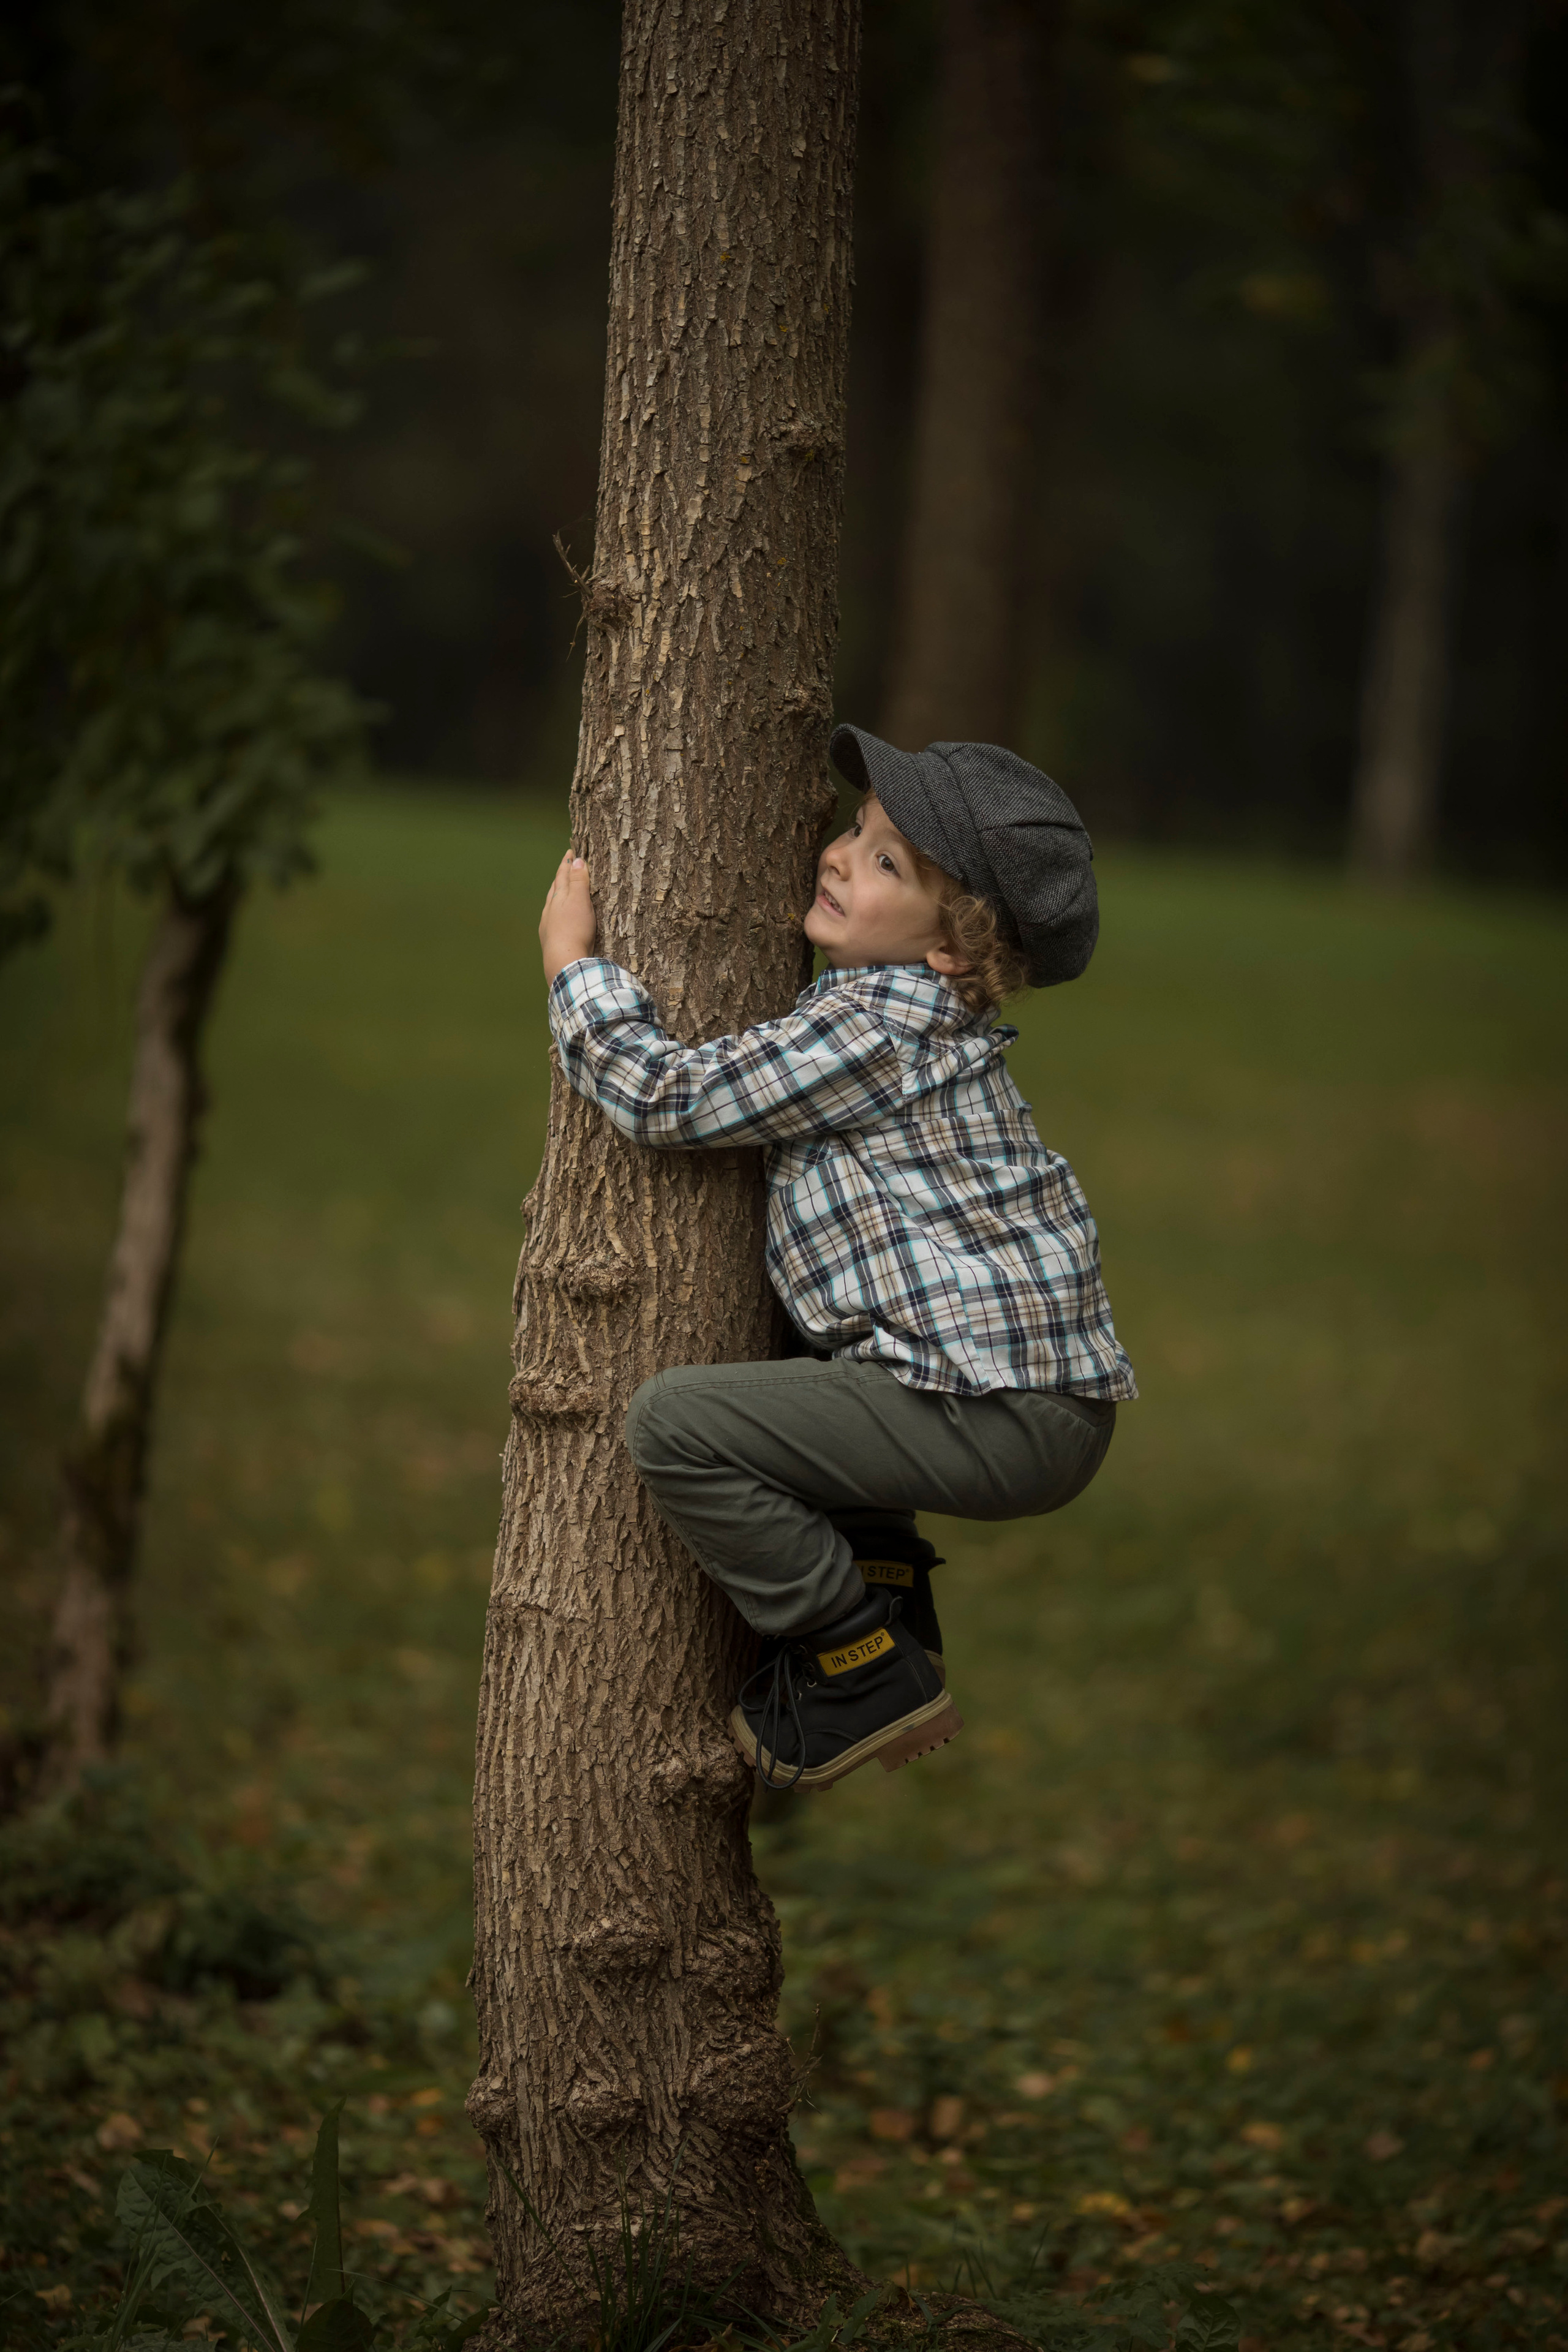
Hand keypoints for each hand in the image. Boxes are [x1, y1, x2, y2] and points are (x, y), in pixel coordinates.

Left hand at [540, 850, 597, 983]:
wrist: (564, 960)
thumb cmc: (575, 929)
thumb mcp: (580, 900)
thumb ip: (579, 880)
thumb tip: (575, 860)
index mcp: (557, 897)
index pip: (562, 875)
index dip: (566, 863)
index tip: (569, 852)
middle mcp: (549, 909)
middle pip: (555, 888)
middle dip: (560, 877)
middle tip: (564, 867)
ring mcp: (548, 925)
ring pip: (551, 905)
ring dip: (557, 896)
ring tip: (560, 891)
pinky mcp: (551, 940)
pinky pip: (553, 920)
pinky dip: (557, 914)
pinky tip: (558, 919)